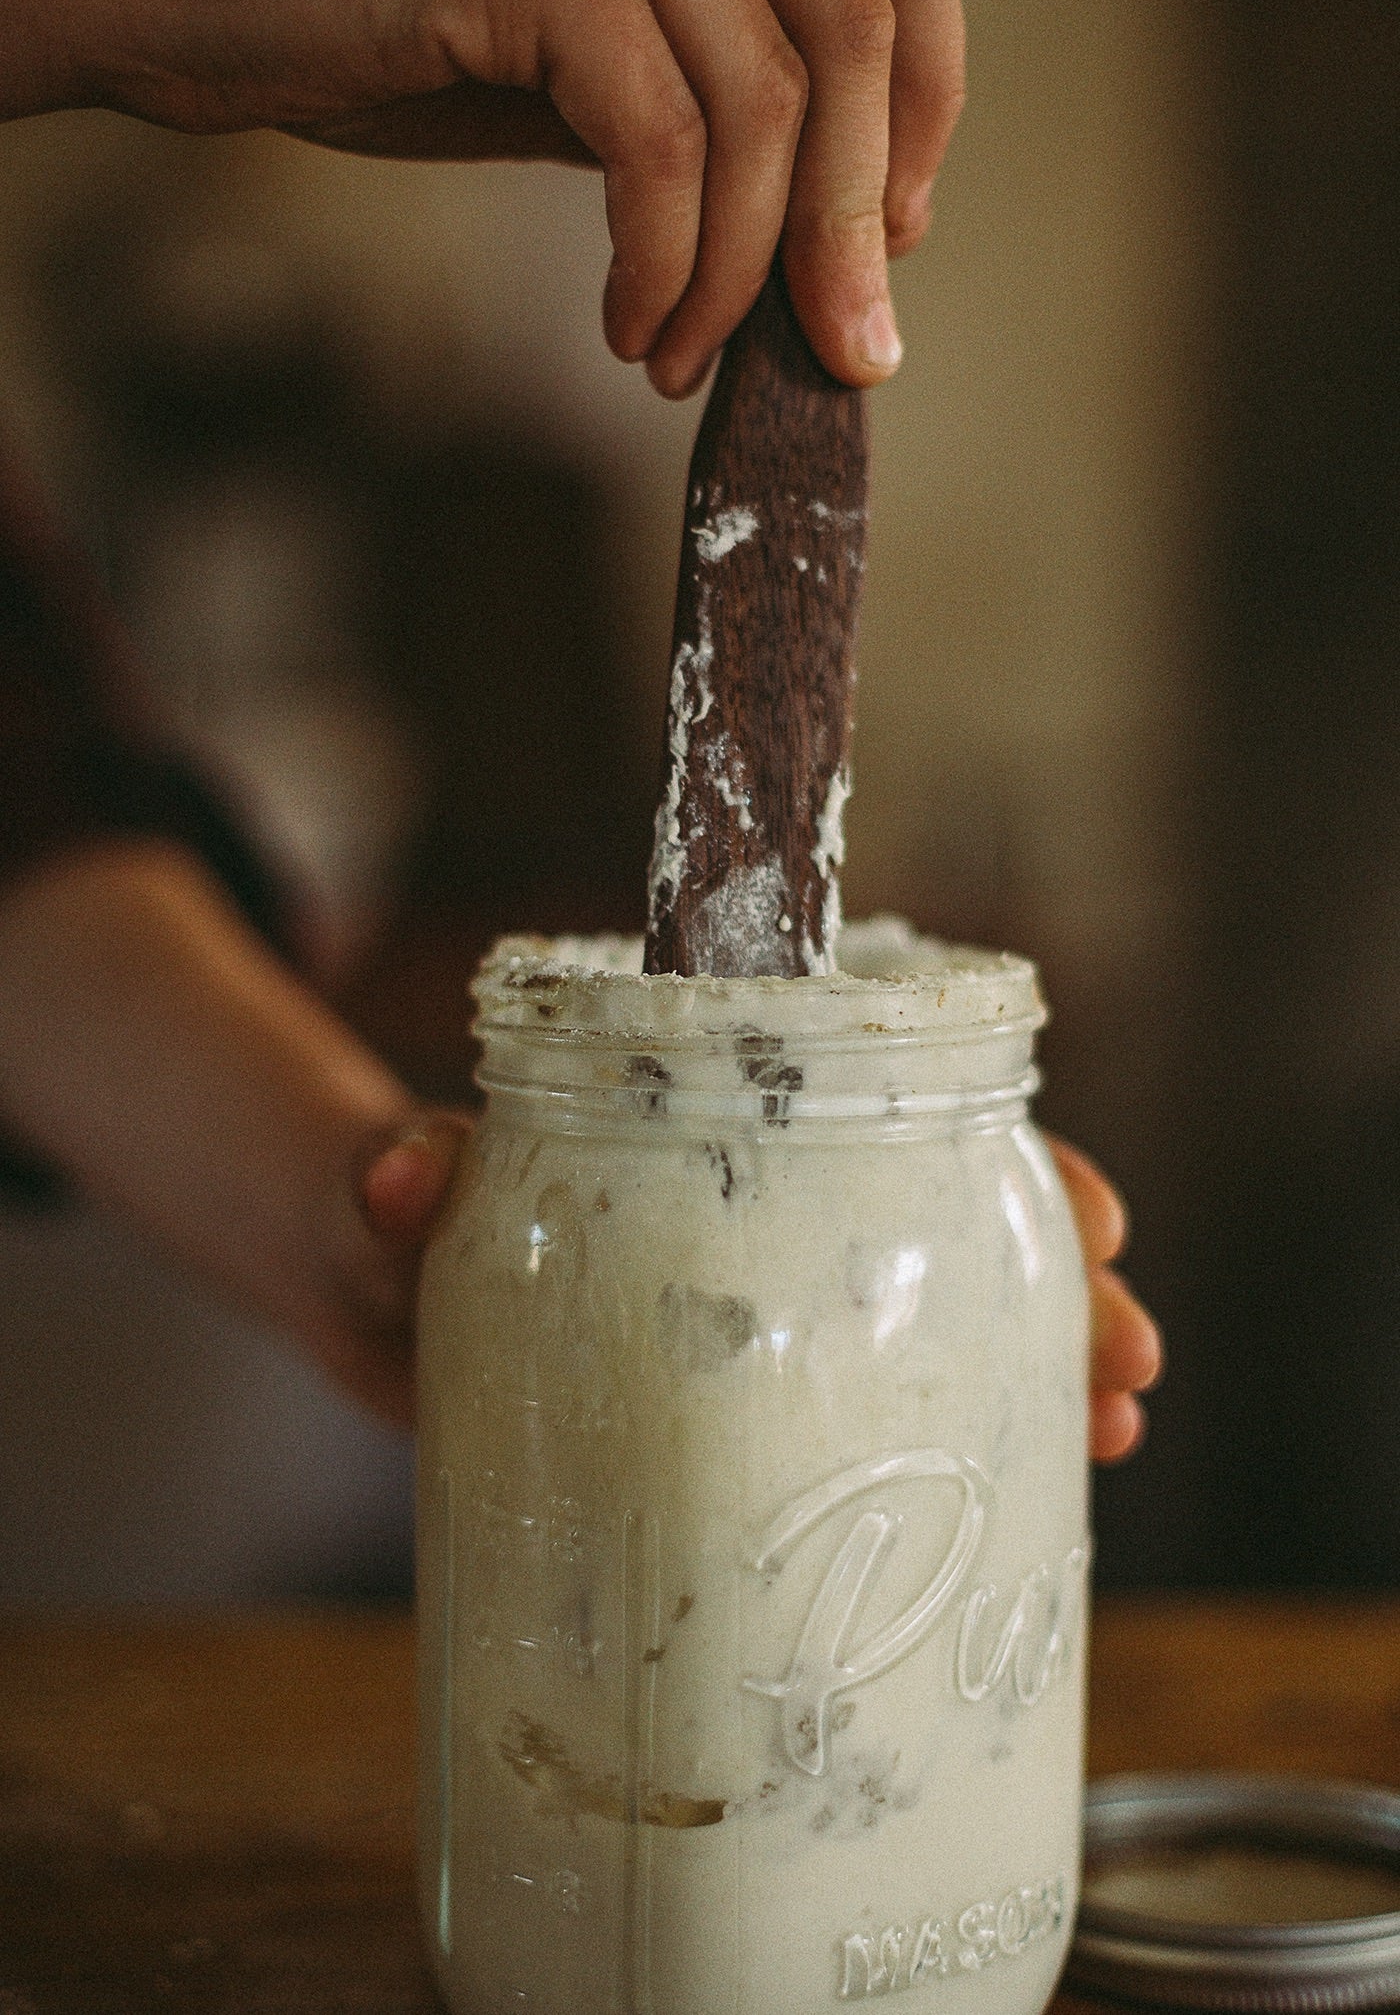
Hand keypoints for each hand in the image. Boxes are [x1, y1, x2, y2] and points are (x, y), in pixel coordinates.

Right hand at [2, 0, 963, 394]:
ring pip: (765, 104)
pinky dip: (665, 262)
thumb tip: (842, 219)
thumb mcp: (581, 59)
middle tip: (846, 354)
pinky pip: (659, 143)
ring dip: (748, 271)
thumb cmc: (374, 21)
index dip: (926, 103)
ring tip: (686, 359)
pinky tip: (630, 327)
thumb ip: (702, 97)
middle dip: (860, 223)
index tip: (894, 236)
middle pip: (850, 31)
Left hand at [359, 1122, 1161, 1464]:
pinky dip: (937, 1454)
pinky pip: (849, 1426)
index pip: (879, 1107)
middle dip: (1049, 1281)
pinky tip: (1015, 1500)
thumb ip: (390, 1171)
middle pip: (933, 1223)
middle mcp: (749, 1215)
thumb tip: (400, 1174)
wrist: (350, 1294)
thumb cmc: (389, 1201)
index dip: (996, 1148)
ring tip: (1111, 1434)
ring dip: (1030, 1370)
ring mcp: (743, 1318)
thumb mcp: (394, 1182)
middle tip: (1128, 1358)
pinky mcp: (718, 1415)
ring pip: (918, 1325)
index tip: (1090, 1205)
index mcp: (700, 1131)